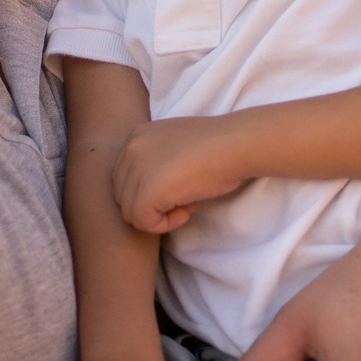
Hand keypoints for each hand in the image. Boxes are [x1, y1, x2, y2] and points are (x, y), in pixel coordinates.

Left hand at [112, 116, 249, 233]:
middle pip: (124, 195)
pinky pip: (144, 223)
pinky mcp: (147, 192)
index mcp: (136, 136)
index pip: (125, 178)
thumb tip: (149, 193)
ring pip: (131, 212)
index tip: (181, 184)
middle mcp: (130, 149)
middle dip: (152, 203)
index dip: (152, 190)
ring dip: (159, 215)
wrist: (236, 145)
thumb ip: (155, 162)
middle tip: (185, 196)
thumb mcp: (175, 145)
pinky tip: (188, 209)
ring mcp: (136, 170)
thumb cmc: (217, 146)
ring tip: (188, 202)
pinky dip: (166, 224)